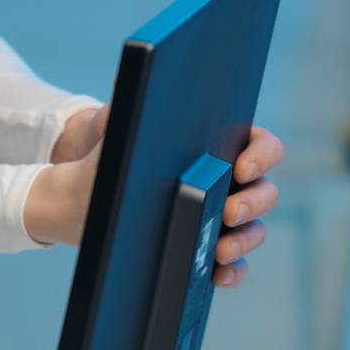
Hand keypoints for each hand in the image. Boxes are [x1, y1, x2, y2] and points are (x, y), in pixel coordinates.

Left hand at [36, 103, 282, 285]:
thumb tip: (123, 75)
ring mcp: (221, 215)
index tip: (239, 168)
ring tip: (218, 250)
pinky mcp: (206, 244)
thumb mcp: (117, 122)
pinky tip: (218, 274)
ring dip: (244, 241)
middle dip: (252, 203)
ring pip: (252, 230)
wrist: (84, 190)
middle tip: (228, 211)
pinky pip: (231, 262)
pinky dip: (231, 270)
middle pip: (264, 191)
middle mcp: (231, 182)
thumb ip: (128, 100)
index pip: (262, 145)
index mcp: (220, 145)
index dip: (261, 156)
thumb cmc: (112, 148)